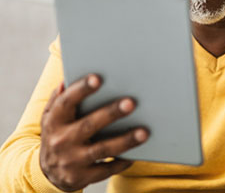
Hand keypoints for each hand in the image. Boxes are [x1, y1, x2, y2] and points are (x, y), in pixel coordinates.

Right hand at [40, 74, 148, 191]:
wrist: (48, 171)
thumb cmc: (57, 132)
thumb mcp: (51, 115)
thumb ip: (59, 97)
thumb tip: (66, 78)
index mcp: (54, 120)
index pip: (66, 102)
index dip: (81, 89)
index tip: (98, 78)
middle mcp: (61, 140)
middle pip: (89, 125)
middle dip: (111, 113)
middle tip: (131, 103)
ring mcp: (71, 161)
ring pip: (102, 149)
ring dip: (124, 141)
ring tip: (144, 132)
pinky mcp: (80, 178)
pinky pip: (105, 170)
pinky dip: (121, 162)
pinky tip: (136, 154)